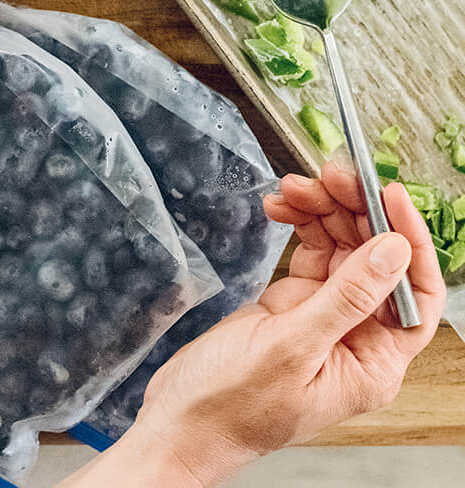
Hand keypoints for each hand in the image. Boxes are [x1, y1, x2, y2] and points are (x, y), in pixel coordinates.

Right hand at [57, 162, 444, 487]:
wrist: (179, 419)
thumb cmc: (231, 405)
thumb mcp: (292, 349)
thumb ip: (347, 298)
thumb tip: (394, 250)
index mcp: (371, 362)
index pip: (413, 293)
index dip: (408, 239)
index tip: (386, 193)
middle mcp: (354, 337)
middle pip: (373, 259)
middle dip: (353, 211)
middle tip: (327, 174)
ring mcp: (321, 317)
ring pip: (339, 248)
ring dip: (321, 211)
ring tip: (292, 187)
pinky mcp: (289, 304)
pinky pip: (307, 252)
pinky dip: (298, 225)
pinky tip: (279, 208)